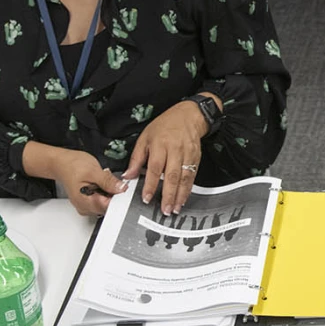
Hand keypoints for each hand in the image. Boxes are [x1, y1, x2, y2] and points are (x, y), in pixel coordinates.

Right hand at [52, 150, 126, 216]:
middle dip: (113, 193)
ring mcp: (86, 206)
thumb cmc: (72, 166)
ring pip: (106, 203)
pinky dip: (104, 192)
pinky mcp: (88, 202)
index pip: (109, 207)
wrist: (61, 164)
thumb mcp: (93, 170)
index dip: (118, 197)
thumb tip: (121, 189)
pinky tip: (99, 184)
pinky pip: (102, 200)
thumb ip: (108, 182)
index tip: (120, 188)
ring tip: (100, 181)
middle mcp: (85, 208)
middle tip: (106, 180)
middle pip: (109, 206)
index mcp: (85, 202)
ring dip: (109, 192)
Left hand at [123, 101, 207, 215]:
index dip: (150, 184)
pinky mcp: (196, 158)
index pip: (155, 167)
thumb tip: (128, 175)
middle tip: (164, 210)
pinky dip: (188, 189)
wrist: (189, 115)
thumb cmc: (165, 125)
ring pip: (184, 178)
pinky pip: (192, 176)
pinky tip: (183, 199)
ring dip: (179, 195)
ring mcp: (187, 155)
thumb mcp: (145, 137)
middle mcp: (175, 150)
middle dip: (168, 195)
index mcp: (160, 144)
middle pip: (172, 175)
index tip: (147, 198)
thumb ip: (136, 158)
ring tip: (174, 208)